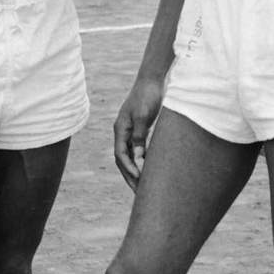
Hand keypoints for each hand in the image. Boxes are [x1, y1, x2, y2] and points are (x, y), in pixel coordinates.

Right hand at [113, 75, 164, 190]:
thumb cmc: (148, 94)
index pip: (120, 155)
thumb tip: (138, 158)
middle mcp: (123, 132)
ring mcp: (131, 131)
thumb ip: (140, 136)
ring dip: (136, 172)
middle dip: (130, 177)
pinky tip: (152, 171)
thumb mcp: (144, 115)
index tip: (139, 180)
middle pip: (123, 160)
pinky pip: (139, 151)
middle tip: (141, 194)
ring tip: (146, 188)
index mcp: (120, 129)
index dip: (129, 169)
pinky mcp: (140, 130)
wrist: (153, 79)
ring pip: (130, 157)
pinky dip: (143, 162)